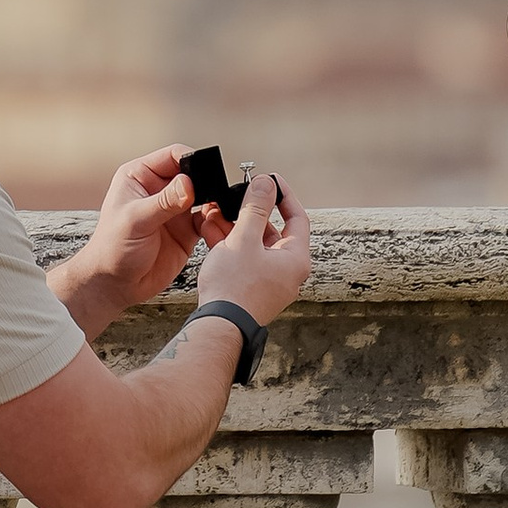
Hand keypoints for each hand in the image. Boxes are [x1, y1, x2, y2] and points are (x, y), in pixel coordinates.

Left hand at [59, 145, 221, 331]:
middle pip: (193, 174)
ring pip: (204, 196)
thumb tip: (188, 184)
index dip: (191, 160)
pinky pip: (208, 219)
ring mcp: (174, 210)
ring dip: (213, 201)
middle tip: (210, 194)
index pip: (173, 155)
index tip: (203, 173)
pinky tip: (213, 227)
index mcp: (141, 176)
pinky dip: (215, 221)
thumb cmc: (111, 249)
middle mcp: (160, 190)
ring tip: (213, 211)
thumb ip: (163, 201)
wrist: (116, 284)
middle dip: (206, 181)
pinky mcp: (186, 230)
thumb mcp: (135, 220)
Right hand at [196, 164, 312, 328]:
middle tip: (235, 196)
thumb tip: (266, 183)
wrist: (218, 326)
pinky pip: (244, 259)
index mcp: (295, 260)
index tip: (270, 180)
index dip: (284, 195)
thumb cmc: (234, 288)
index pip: (297, 218)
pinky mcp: (251, 289)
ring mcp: (269, 282)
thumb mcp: (244, 239)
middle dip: (250, 212)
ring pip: (254, 245)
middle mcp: (287, 272)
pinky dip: (230, 244)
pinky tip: (210, 231)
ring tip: (215, 212)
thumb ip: (255, 208)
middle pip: (272, 231)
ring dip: (235, 227)